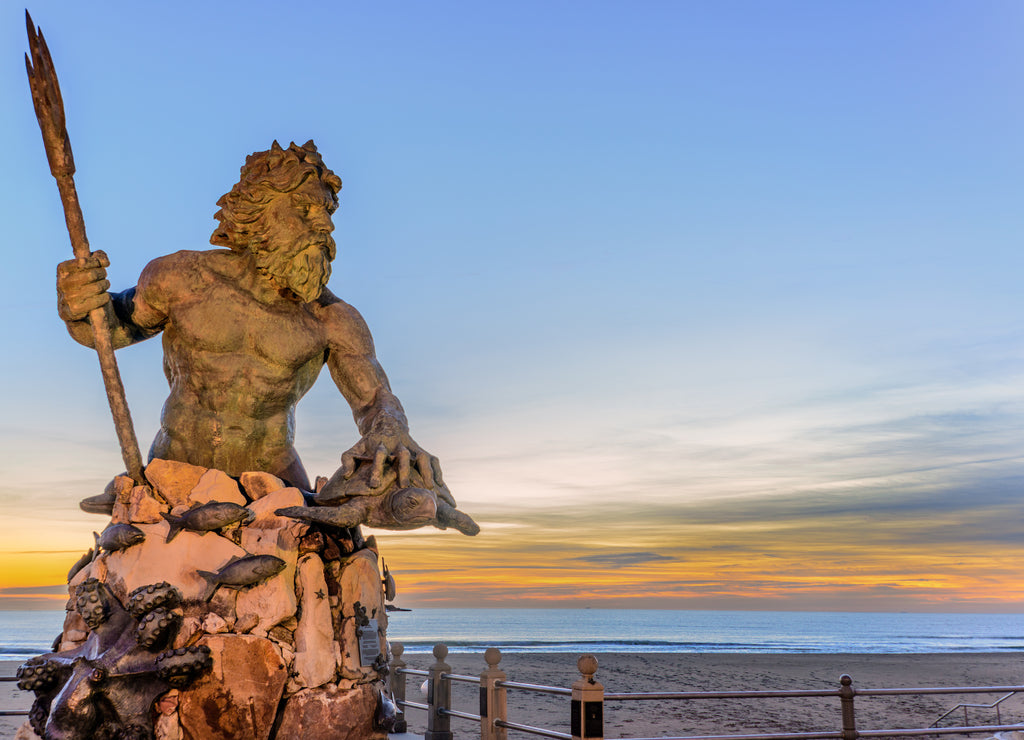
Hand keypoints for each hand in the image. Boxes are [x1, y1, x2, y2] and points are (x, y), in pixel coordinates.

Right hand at [57, 250, 109, 320]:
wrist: (80, 306)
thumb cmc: (87, 280)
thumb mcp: (90, 264)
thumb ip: (98, 256)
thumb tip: (104, 261)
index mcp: (62, 269)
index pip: (83, 262)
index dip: (96, 262)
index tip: (101, 264)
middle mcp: (62, 283)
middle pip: (92, 274)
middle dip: (102, 274)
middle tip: (103, 276)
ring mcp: (67, 297)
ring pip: (97, 287)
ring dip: (105, 285)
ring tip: (103, 286)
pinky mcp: (74, 310)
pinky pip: (98, 300)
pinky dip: (105, 297)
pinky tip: (103, 296)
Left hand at [339, 417, 455, 505]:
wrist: (387, 418)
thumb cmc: (370, 440)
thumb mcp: (356, 447)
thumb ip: (348, 460)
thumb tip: (347, 476)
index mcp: (381, 443)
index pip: (378, 456)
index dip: (376, 469)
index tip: (374, 485)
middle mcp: (398, 444)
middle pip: (403, 455)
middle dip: (404, 469)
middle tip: (404, 485)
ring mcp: (411, 445)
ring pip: (422, 456)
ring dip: (426, 471)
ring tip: (430, 488)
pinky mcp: (420, 448)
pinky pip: (432, 458)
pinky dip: (436, 470)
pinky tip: (440, 484)